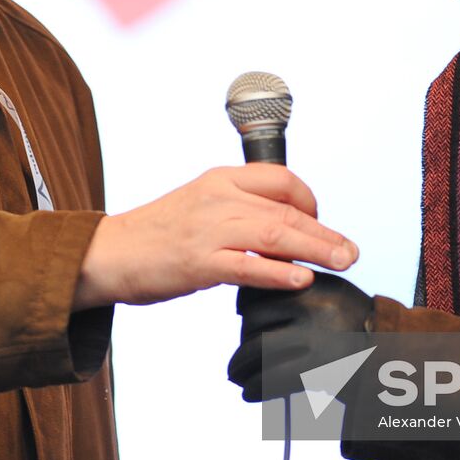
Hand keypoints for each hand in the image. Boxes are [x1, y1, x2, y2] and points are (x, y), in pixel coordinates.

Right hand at [73, 164, 357, 308]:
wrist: (109, 253)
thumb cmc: (157, 233)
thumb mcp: (201, 203)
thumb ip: (238, 208)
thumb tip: (282, 228)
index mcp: (220, 178)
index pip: (282, 180)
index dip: (311, 201)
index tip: (321, 223)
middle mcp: (218, 197)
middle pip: (287, 210)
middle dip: (325, 232)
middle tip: (350, 251)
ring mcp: (209, 230)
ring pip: (275, 235)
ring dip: (315, 249)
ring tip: (340, 262)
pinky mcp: (199, 263)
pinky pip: (248, 266)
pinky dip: (279, 274)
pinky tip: (300, 280)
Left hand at [228, 271, 373, 401]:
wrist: (391, 358)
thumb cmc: (356, 326)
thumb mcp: (332, 293)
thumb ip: (297, 289)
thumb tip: (245, 299)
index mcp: (314, 284)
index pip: (263, 289)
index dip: (244, 305)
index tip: (242, 317)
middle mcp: (314, 306)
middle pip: (254, 321)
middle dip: (242, 343)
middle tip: (238, 359)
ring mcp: (316, 338)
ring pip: (257, 350)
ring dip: (240, 368)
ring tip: (236, 377)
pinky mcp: (317, 370)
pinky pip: (270, 379)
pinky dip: (253, 389)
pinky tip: (249, 393)